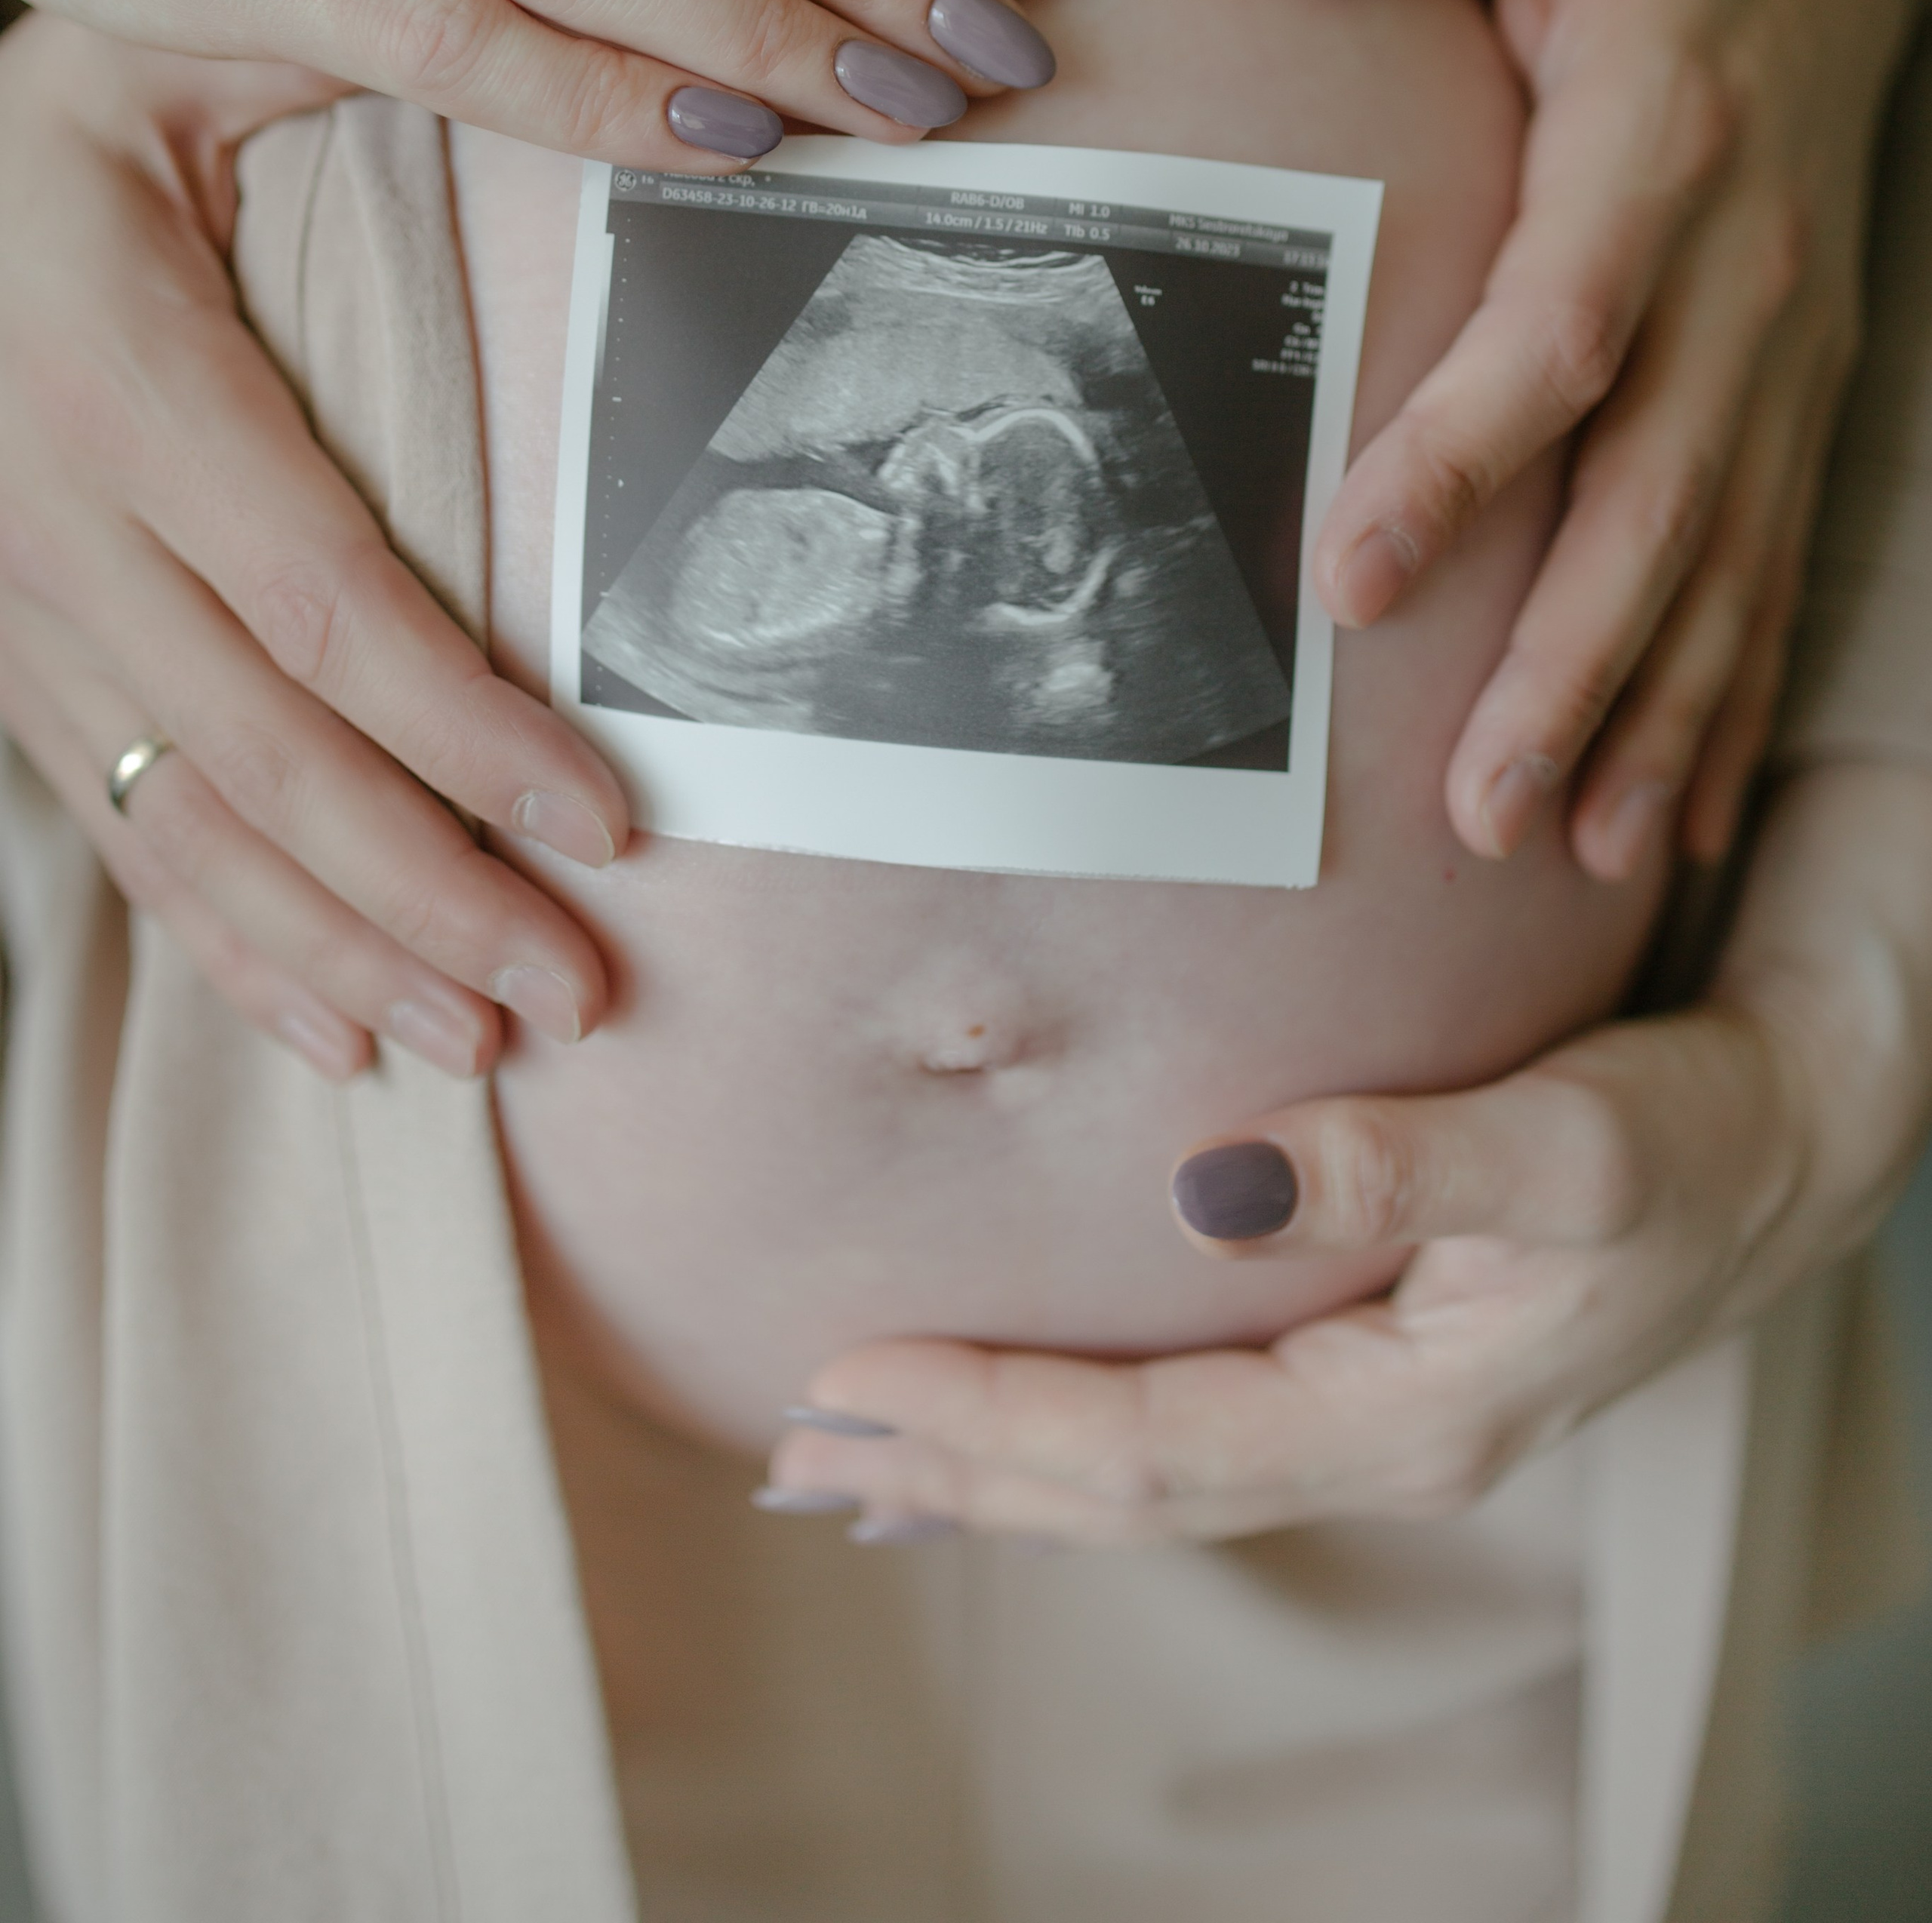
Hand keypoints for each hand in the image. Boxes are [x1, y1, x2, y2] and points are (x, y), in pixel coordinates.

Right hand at [0, 11, 627, 1082]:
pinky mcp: (15, 671)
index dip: (462, 724)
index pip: (320, 597)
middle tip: (581, 994)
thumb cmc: (55, 117)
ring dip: (342, 953)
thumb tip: (573, 73)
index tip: (604, 819)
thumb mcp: (176, 54)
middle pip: (268, 753)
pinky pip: (122, 833)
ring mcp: (19, 617)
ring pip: (190, 824)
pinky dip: (228, 946)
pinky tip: (332, 1034)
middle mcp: (57, 527)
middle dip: (429, 892)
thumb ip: (349, 69)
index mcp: (122, 387)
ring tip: (486, 1045)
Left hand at [766, 762, 1931, 1541]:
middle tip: (794, 1452)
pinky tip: (1015, 1422)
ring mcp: (1376, 1409)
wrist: (1795, 1133)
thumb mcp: (1563, 1145)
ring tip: (858, 1460)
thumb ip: (1393, 1164)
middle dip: (958, 1472)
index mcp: (1407, 1412)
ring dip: (1000, 1464)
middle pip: (1126, 1493)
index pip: (1156, 1453)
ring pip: (1150, 1470)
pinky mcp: (1374, 1357)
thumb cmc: (1692, 1131)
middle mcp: (1378, 1436)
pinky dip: (1080, 1429)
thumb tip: (1206, 1178)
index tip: (857, 1377)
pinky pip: (1193, 1426)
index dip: (999, 1423)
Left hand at [1216, 0, 1916, 873]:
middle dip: (1575, 659)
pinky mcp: (1802, 395)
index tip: (1349, 576)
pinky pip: (1773, 566)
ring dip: (1657, 713)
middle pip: (1655, 491)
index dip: (1462, 454)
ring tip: (1578, 850)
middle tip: (1479, 804)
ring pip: (1724, 559)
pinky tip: (1684, 821)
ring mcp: (1787, 350)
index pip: (1557, 327)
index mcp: (1658, 144)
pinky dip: (1732, 696)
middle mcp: (1738, 272)